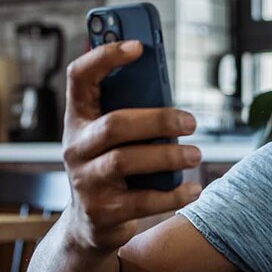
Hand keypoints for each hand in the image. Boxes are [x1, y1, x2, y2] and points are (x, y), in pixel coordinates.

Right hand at [61, 40, 202, 253]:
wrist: (89, 225)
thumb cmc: (111, 167)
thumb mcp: (113, 137)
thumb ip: (131, 110)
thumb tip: (166, 87)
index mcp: (78, 119)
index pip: (79, 77)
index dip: (104, 56)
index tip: (139, 45)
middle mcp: (75, 148)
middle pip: (114, 124)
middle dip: (158, 119)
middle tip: (191, 121)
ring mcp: (85, 181)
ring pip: (126, 161)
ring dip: (168, 156)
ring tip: (196, 154)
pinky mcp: (102, 212)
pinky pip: (142, 200)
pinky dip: (172, 195)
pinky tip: (193, 189)